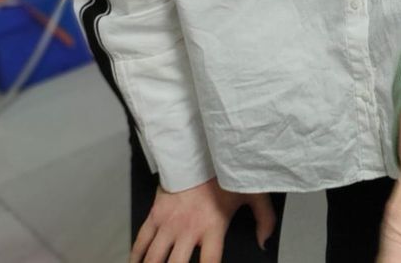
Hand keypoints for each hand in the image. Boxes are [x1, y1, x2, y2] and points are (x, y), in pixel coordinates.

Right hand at [130, 178, 275, 262]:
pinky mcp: (155, 215)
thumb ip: (264, 218)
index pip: (209, 262)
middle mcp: (188, 229)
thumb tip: (264, 242)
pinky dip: (136, 256)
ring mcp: (168, 223)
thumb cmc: (226, 173)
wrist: (199, 150)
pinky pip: (141, 241)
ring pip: (154, 258)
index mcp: (212, 226)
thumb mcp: (253, 193)